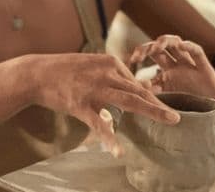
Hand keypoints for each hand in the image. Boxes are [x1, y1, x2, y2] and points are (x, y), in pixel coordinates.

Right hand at [27, 53, 180, 155]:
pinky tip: (119, 151)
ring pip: (128, 102)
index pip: (136, 83)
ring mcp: (94, 89)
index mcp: (111, 63)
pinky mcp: (80, 104)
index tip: (166, 109)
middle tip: (176, 117)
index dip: (153, 97)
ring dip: (151, 112)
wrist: (37, 73)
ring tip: (168, 121)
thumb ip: (114, 76)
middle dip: (159, 104)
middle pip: (139, 91)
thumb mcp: (94, 66)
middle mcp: (107, 73)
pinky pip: (99, 123)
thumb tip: (137, 88)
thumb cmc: (67, 71)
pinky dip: (110, 138)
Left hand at [128, 35, 214, 108]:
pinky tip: (182, 46)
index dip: (139, 56)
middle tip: (138, 55)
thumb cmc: (189, 116)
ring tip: (156, 48)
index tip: (130, 60)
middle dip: (147, 48)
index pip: (149, 60)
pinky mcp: (205, 69)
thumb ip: (154, 97)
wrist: (213, 121)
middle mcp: (176, 68)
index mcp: (165, 76)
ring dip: (165, 42)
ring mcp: (190, 67)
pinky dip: (190, 47)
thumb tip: (137, 89)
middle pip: (160, 49)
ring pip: (177, 44)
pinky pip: (197, 53)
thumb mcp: (167, 106)